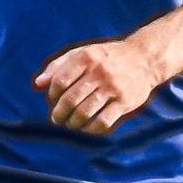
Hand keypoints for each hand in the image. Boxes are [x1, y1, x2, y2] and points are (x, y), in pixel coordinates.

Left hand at [33, 39, 164, 133]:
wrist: (145, 58)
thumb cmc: (107, 57)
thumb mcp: (83, 54)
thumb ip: (58, 67)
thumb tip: (37, 85)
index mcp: (87, 57)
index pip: (60, 81)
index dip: (52, 95)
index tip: (54, 100)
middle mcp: (100, 71)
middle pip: (70, 100)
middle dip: (59, 114)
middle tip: (58, 118)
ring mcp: (114, 87)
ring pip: (84, 113)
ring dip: (73, 123)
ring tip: (72, 123)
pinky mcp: (126, 101)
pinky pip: (103, 122)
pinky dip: (91, 129)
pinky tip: (88, 127)